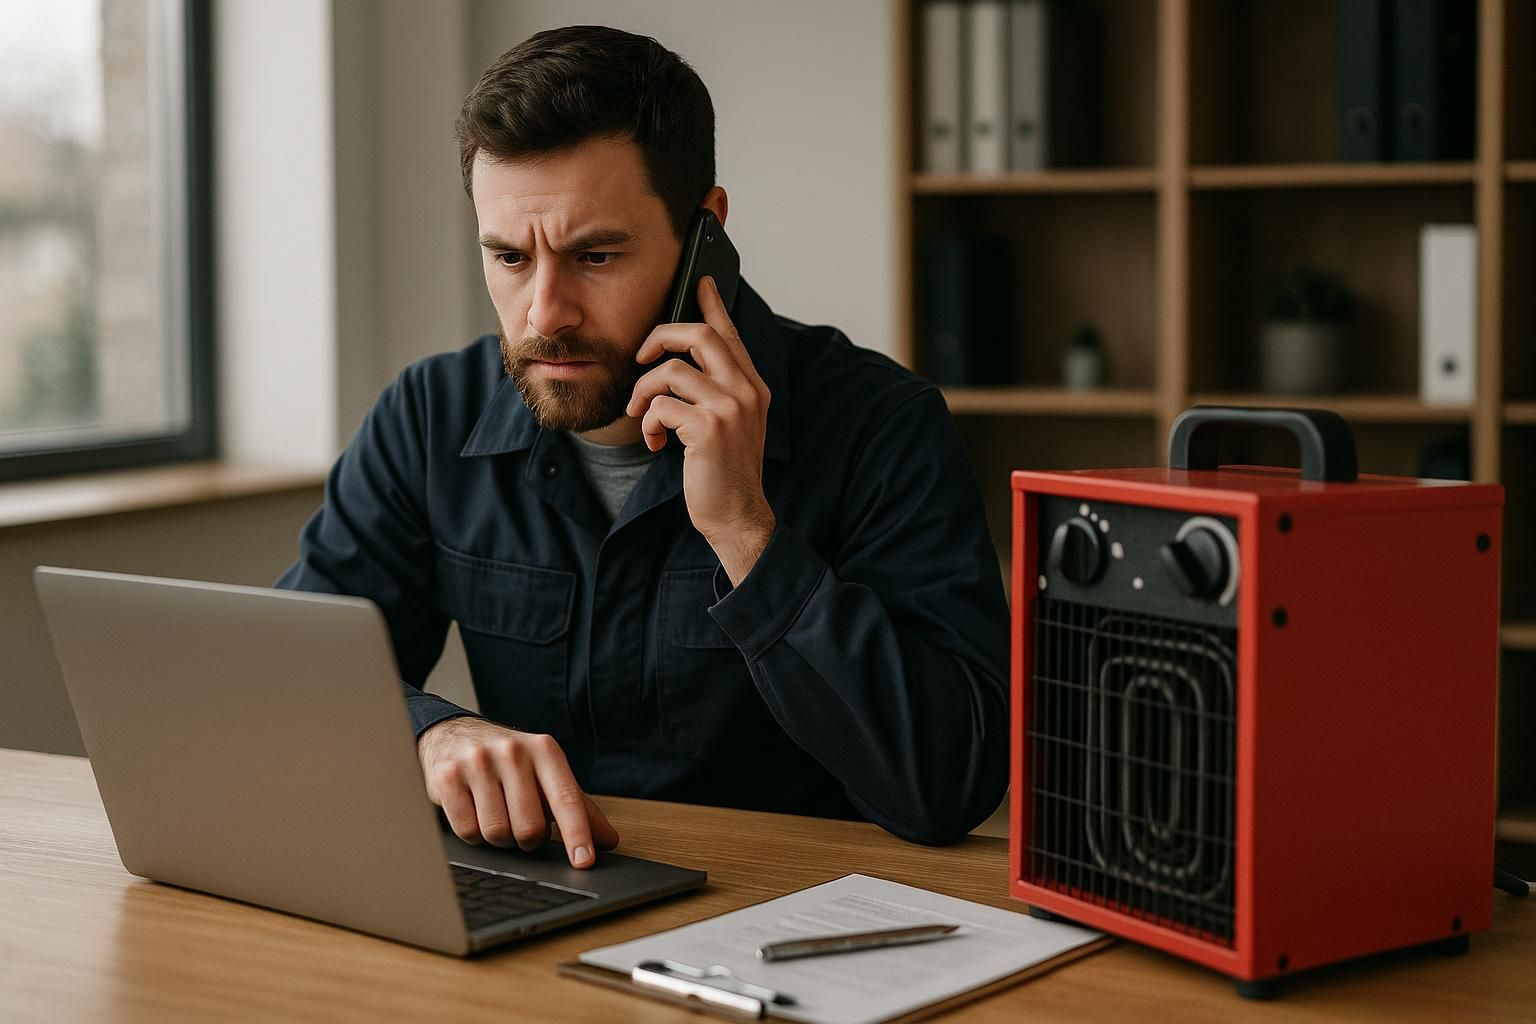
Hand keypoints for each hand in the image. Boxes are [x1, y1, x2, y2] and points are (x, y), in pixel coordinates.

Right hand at [416, 717, 618, 868]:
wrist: (454, 733)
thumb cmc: (508, 762)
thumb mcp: (545, 774)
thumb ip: (578, 807)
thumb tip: (608, 841)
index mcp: (545, 750)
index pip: (567, 799)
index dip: (577, 834)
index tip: (584, 861)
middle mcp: (513, 752)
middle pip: (530, 827)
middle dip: (528, 839)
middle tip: (521, 823)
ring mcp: (478, 763)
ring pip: (497, 833)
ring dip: (499, 838)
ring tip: (496, 814)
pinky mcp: (448, 778)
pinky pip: (467, 830)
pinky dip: (473, 834)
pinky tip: (474, 812)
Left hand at [627, 276, 775, 584]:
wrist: (737, 517)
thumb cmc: (725, 474)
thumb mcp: (729, 426)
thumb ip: (716, 393)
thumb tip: (679, 365)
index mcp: (753, 387)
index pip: (730, 333)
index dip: (712, 303)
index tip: (700, 280)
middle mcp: (747, 391)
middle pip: (700, 335)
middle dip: (660, 338)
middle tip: (641, 356)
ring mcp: (730, 408)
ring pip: (671, 370)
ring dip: (644, 392)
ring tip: (643, 416)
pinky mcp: (708, 428)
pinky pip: (661, 405)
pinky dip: (648, 423)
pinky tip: (655, 443)